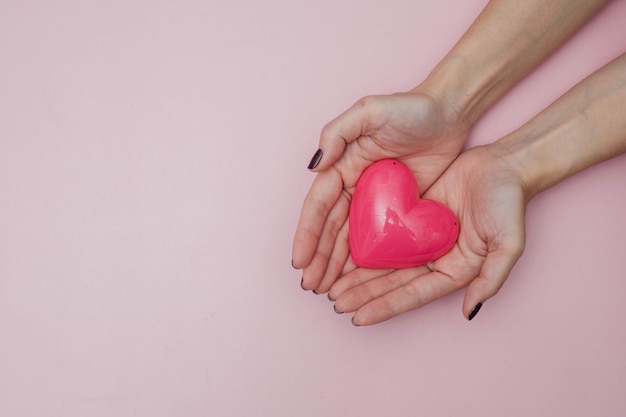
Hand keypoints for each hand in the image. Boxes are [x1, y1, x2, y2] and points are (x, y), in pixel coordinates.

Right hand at [292, 91, 467, 292]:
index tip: (299, 261)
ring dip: (335, 264)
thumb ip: (337, 133)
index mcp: (342, 166)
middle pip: (330, 228)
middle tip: (311, 285)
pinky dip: (363, 259)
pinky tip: (355, 278)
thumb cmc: (410, 108)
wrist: (449, 113)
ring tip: (326, 289)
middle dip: (318, 257)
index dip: (307, 234)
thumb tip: (314, 167)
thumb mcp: (370, 111)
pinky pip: (376, 239)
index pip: (319, 206)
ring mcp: (374, 200)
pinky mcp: (397, 209)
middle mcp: (353, 186)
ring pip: (349, 238)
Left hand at [329, 144, 527, 324]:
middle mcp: (434, 258)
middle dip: (363, 294)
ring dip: (358, 275)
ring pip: (384, 262)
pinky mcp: (412, 216)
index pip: (413, 294)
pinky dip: (365, 246)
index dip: (385, 306)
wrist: (504, 164)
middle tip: (335, 302)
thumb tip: (470, 312)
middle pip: (393, 282)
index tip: (358, 318)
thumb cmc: (509, 203)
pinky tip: (343, 253)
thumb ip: (491, 278)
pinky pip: (384, 234)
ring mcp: (421, 238)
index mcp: (453, 270)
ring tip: (331, 286)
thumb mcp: (508, 243)